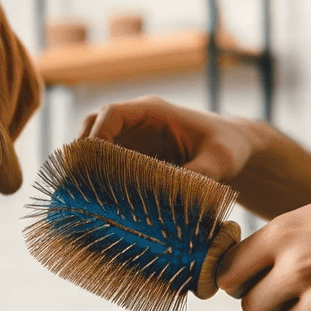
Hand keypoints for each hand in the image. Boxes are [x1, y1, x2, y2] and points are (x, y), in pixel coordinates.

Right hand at [79, 96, 271, 185]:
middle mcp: (137, 120)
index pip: (112, 113)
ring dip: (86, 164)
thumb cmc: (228, 147)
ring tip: (81, 192)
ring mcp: (132, 137)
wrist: (234, 148)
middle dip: (82, 151)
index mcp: (153, 110)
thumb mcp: (220, 161)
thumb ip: (200, 174)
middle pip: (94, 126)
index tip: (91, 162)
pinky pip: (106, 160)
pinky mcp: (133, 154)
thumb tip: (177, 195)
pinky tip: (98, 199)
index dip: (96, 135)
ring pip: (94, 143)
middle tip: (76, 181)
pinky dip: (97, 175)